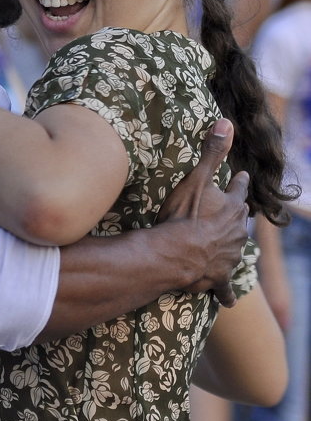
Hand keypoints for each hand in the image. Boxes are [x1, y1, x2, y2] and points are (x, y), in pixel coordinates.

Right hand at [158, 118, 249, 306]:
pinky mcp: (218, 278)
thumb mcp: (198, 179)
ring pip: (236, 250)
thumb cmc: (185, 216)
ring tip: (229, 245)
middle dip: (238, 215)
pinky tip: (229, 300)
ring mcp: (229, 257)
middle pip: (241, 221)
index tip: (241, 176)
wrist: (179, 256)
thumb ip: (213, 152)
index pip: (239, 190)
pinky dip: (226, 292)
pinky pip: (225, 287)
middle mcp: (237, 233)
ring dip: (232, 246)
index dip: (239, 182)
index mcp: (233, 208)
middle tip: (236, 209)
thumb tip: (227, 121)